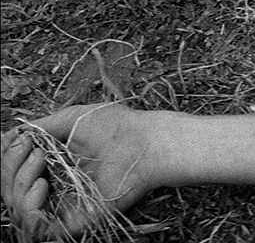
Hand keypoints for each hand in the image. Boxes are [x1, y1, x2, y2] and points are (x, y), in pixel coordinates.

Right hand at [1, 103, 156, 239]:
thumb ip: (37, 128)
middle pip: (9, 190)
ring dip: (17, 185)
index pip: (13, 172)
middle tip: (33, 152)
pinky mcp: (76, 220)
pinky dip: (28, 210)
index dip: (8, 159)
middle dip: (10, 170)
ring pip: (18, 210)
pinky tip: (40, 187)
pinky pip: (39, 230)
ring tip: (40, 168)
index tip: (20, 141)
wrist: (145, 143)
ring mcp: (64, 204)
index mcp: (52, 165)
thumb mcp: (70, 119)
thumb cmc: (116, 127)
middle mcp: (55, 187)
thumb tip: (8, 135)